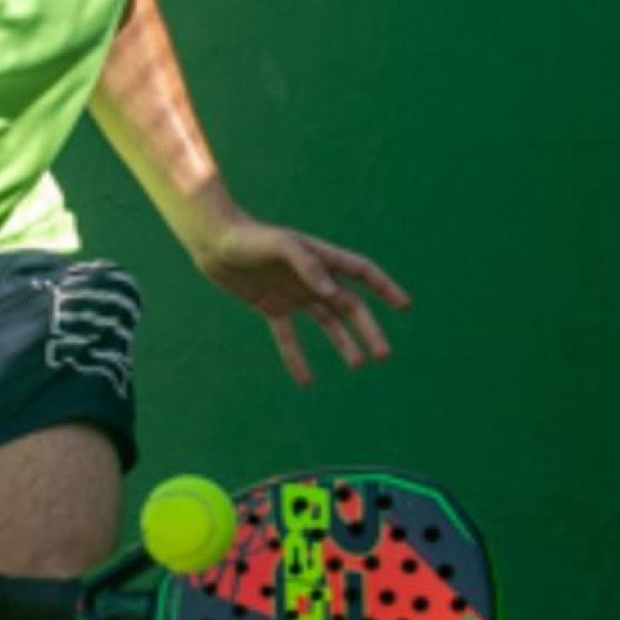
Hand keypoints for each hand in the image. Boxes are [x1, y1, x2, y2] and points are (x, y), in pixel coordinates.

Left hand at [193, 216, 410, 386]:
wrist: (214, 241)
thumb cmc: (249, 237)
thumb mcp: (279, 245)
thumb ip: (307, 264)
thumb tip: (330, 292)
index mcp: (321, 258)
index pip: (362, 273)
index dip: (385, 288)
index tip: (405, 307)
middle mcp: (312, 277)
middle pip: (349, 306)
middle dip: (368, 329)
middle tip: (383, 354)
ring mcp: (293, 293)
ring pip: (326, 322)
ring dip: (343, 343)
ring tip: (358, 365)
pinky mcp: (272, 306)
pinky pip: (288, 336)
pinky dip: (297, 357)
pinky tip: (305, 381)